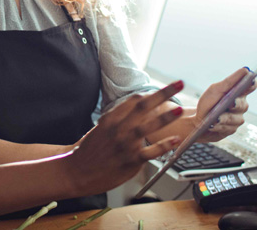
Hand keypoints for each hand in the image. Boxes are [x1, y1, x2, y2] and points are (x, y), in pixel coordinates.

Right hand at [63, 81, 184, 195]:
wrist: (76, 172)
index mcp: (111, 118)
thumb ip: (118, 119)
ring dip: (166, 117)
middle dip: (164, 93)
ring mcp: (125, 144)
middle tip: (178, 84)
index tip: (165, 89)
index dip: (152, 93)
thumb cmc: (89, 151)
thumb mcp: (101, 128)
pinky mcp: (130, 160)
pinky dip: (164, 145)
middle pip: (144, 106)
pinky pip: (151, 151)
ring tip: (179, 110)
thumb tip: (134, 111)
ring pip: (148, 126)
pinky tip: (175, 140)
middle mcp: (118, 128)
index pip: (135, 100)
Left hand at [193, 68, 255, 141]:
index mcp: (239, 93)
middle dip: (235, 104)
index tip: (250, 80)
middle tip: (231, 103)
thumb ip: (230, 81)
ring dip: (224, 118)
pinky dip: (218, 126)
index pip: (250, 87)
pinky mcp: (231, 130)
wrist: (198, 121)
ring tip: (216, 118)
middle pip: (242, 105)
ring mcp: (237, 119)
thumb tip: (245, 70)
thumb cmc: (208, 103)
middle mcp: (241, 106)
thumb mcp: (216, 90)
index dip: (252, 84)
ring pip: (235, 119)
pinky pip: (228, 128)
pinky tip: (212, 125)